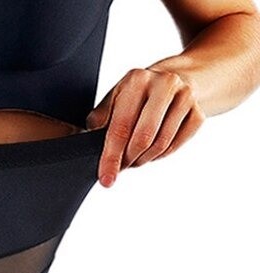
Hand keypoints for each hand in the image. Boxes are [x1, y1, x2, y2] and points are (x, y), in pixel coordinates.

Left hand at [85, 67, 205, 186]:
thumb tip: (89, 138)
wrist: (180, 77)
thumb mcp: (116, 96)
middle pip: (142, 139)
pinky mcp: (198, 112)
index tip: (106, 179)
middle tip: (121, 166)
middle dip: (128, 160)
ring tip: (135, 157)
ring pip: (160, 145)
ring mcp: (185, 97)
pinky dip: (160, 155)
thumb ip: (100, 117)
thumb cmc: (140, 93)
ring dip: (143, 159)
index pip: (120, 127)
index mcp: (137, 80)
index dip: (111, 157)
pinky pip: (175, 146)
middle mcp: (164, 84)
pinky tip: (152, 150)